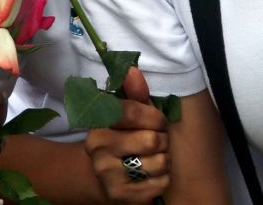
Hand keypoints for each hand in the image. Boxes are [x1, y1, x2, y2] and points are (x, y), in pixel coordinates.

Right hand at [85, 68, 169, 201]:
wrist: (106, 180)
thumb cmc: (125, 140)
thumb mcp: (129, 116)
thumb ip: (134, 94)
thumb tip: (133, 70)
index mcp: (98, 123)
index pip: (131, 111)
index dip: (153, 116)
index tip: (158, 121)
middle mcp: (98, 148)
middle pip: (150, 139)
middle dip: (162, 140)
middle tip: (157, 142)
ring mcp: (108, 175)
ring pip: (159, 163)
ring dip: (164, 161)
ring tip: (154, 159)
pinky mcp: (121, 196)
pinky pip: (160, 183)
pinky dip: (163, 180)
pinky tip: (152, 176)